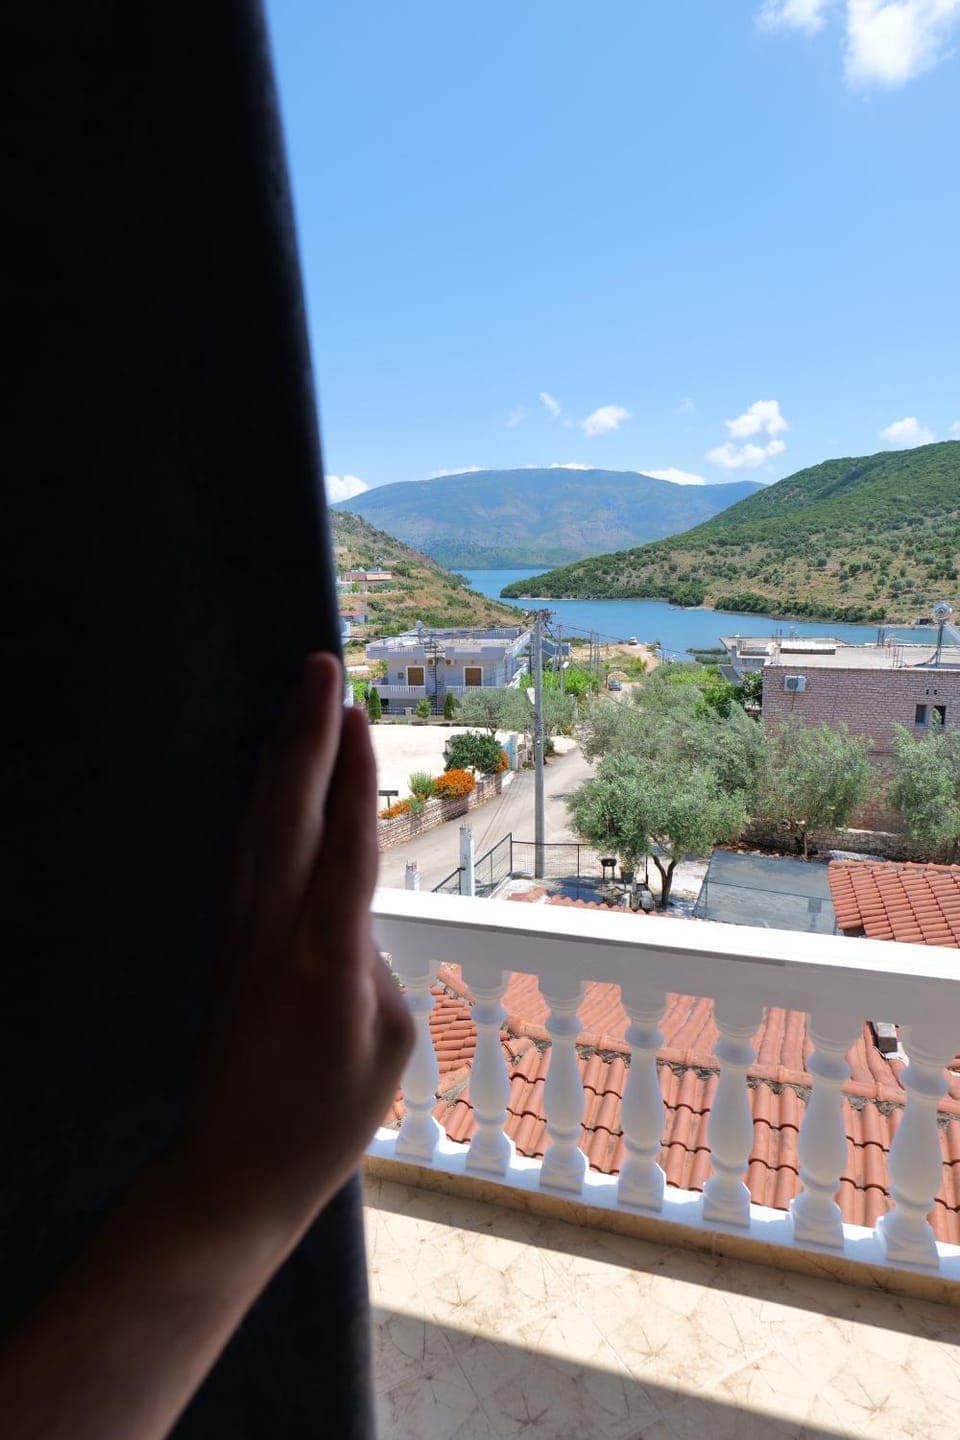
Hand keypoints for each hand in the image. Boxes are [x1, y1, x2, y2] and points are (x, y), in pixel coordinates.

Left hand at [176, 653, 412, 1248]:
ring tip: (300, 702)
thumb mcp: (389, 1043)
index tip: (358, 714)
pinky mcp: (232, 944)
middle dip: (304, 735)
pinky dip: (265, 803)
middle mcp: (275, 933)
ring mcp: (243, 935)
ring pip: (258, 827)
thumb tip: (352, 917)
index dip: (354, 777)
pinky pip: (249, 855)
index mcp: (326, 960)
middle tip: (321, 668)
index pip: (346, 847)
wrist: (235, 1169)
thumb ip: (376, 959)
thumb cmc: (328, 1118)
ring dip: (279, 758)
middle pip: (287, 815)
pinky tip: (274, 781)